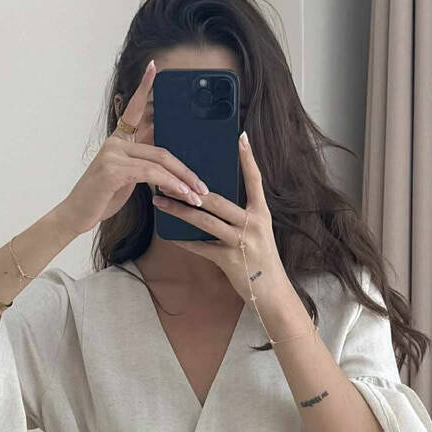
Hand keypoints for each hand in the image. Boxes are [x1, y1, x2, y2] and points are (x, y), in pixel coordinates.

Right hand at [61, 60, 209, 235]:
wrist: (76, 215)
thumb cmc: (101, 198)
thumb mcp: (126, 178)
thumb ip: (142, 164)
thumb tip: (166, 161)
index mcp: (119, 141)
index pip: (134, 109)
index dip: (145, 87)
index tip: (154, 67)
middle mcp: (115, 143)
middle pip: (161, 149)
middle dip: (186, 170)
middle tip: (202, 186)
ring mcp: (113, 154)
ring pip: (159, 162)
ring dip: (182, 181)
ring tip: (197, 196)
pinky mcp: (113, 170)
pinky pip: (150, 174)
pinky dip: (169, 184)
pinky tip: (181, 194)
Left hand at [151, 132, 292, 317]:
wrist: (272, 294)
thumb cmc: (262, 262)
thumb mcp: (258, 234)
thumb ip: (241, 217)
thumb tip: (214, 200)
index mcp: (261, 214)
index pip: (255, 180)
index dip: (248, 158)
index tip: (240, 136)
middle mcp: (252, 224)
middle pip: (218, 200)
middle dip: (190, 188)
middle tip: (168, 176)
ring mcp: (240, 243)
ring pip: (205, 221)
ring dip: (179, 211)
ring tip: (159, 201)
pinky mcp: (228, 260)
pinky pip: (201, 247)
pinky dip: (184, 241)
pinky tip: (168, 234)